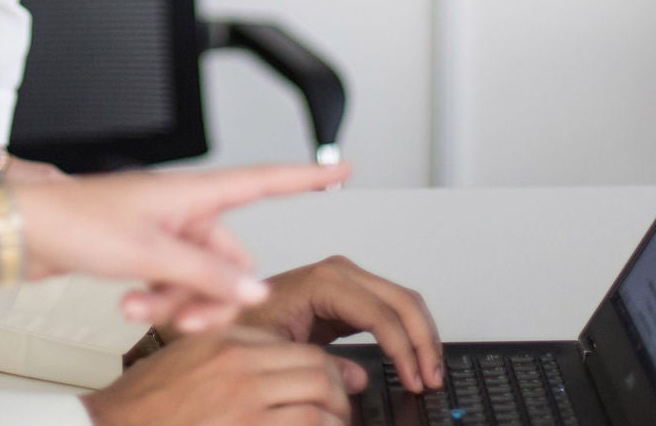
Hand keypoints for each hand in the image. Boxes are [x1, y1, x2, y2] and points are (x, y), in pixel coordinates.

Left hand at [10, 162, 352, 332]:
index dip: (306, 177)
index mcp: (192, 192)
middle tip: (186, 317)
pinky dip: (158, 298)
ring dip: (178, 301)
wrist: (25, 230)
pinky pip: (172, 282)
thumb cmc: (76, 222)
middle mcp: (182, 208)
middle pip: (229, 259)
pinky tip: (131, 304)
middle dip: (212, 293)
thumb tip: (253, 293)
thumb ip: (206, 276)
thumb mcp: (150, 254)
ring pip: (200, 278)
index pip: (264, 181)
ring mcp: (162, 231)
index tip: (341, 170)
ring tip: (142, 308)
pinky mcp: (141, 251)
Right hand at [85, 327, 364, 425]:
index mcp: (227, 344)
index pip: (299, 348)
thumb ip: (230, 338)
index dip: (328, 369)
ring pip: (317, 407)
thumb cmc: (145, 401)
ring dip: (335, 420)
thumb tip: (277, 338)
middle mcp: (238, 371)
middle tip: (341, 409)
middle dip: (338, 394)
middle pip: (316, 373)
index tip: (338, 381)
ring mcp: (244, 408)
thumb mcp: (187, 352)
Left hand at [232, 255, 442, 393]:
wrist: (224, 316)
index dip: (403, 349)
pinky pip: (391, 307)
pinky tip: (412, 359)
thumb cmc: (241, 328)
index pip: (380, 313)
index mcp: (321, 282)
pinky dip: (408, 332)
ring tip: (429, 372)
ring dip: (422, 336)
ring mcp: (345, 281)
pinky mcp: (348, 294)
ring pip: (403, 301)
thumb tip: (358, 380)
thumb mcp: (274, 351)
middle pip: (402, 300)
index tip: (413, 380)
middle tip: (432, 378)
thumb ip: (318, 364)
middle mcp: (338, 274)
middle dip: (423, 341)